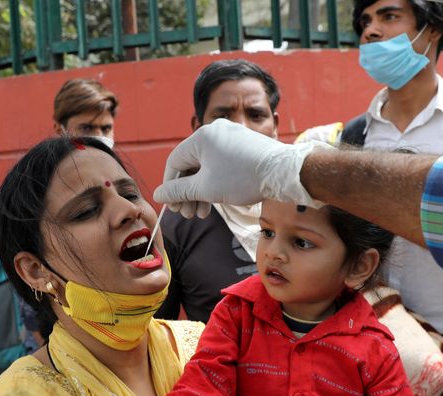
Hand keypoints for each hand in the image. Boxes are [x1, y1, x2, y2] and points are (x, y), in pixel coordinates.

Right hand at [153, 119, 324, 218]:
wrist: (284, 173)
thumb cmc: (243, 178)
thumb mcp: (205, 188)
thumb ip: (178, 191)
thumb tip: (158, 195)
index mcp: (202, 137)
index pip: (175, 162)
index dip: (170, 187)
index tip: (172, 206)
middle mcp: (215, 132)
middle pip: (190, 166)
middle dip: (187, 193)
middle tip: (187, 214)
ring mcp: (230, 138)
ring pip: (206, 168)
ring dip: (201, 192)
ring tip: (202, 214)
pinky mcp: (243, 147)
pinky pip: (221, 165)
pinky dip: (215, 183)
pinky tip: (216, 202)